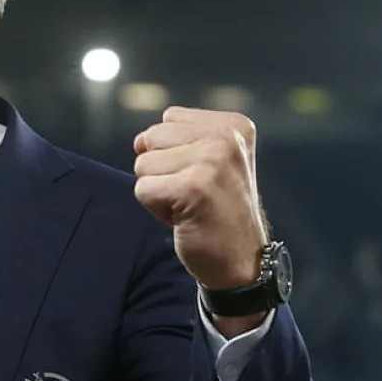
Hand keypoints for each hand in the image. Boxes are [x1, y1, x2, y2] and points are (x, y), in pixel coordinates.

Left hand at [132, 107, 267, 293]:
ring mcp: (211, 161)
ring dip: (159, 191)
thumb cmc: (219, 210)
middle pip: (152, 139)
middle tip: (194, 194)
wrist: (242, 261)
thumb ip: (179, 138)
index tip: (203, 177)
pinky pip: (142, 190)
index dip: (174, 153)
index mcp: (233, 126)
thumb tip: (139, 140)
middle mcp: (226, 137)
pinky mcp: (192, 188)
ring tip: (190, 205)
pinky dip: (155, 209)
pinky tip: (184, 218)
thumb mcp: (212, 161)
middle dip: (162, 170)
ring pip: (143, 165)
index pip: (169, 119)